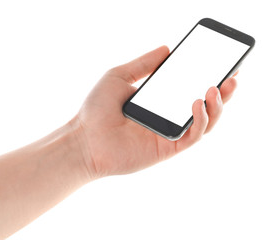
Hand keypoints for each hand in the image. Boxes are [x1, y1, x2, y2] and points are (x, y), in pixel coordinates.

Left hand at [73, 46, 236, 177]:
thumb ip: (143, 64)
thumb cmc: (96, 109)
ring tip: (215, 88)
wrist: (84, 139)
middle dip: (221, 93)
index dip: (206, 78)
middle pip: (202, 107)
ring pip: (203, 123)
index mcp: (157, 102)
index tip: (220, 65)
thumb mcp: (119, 76)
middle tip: (232, 77)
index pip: (187, 89)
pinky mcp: (167, 149)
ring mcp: (168, 134)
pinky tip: (196, 102)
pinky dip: (200, 120)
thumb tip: (166, 49)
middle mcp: (165, 118)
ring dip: (215, 106)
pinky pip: (192, 136)